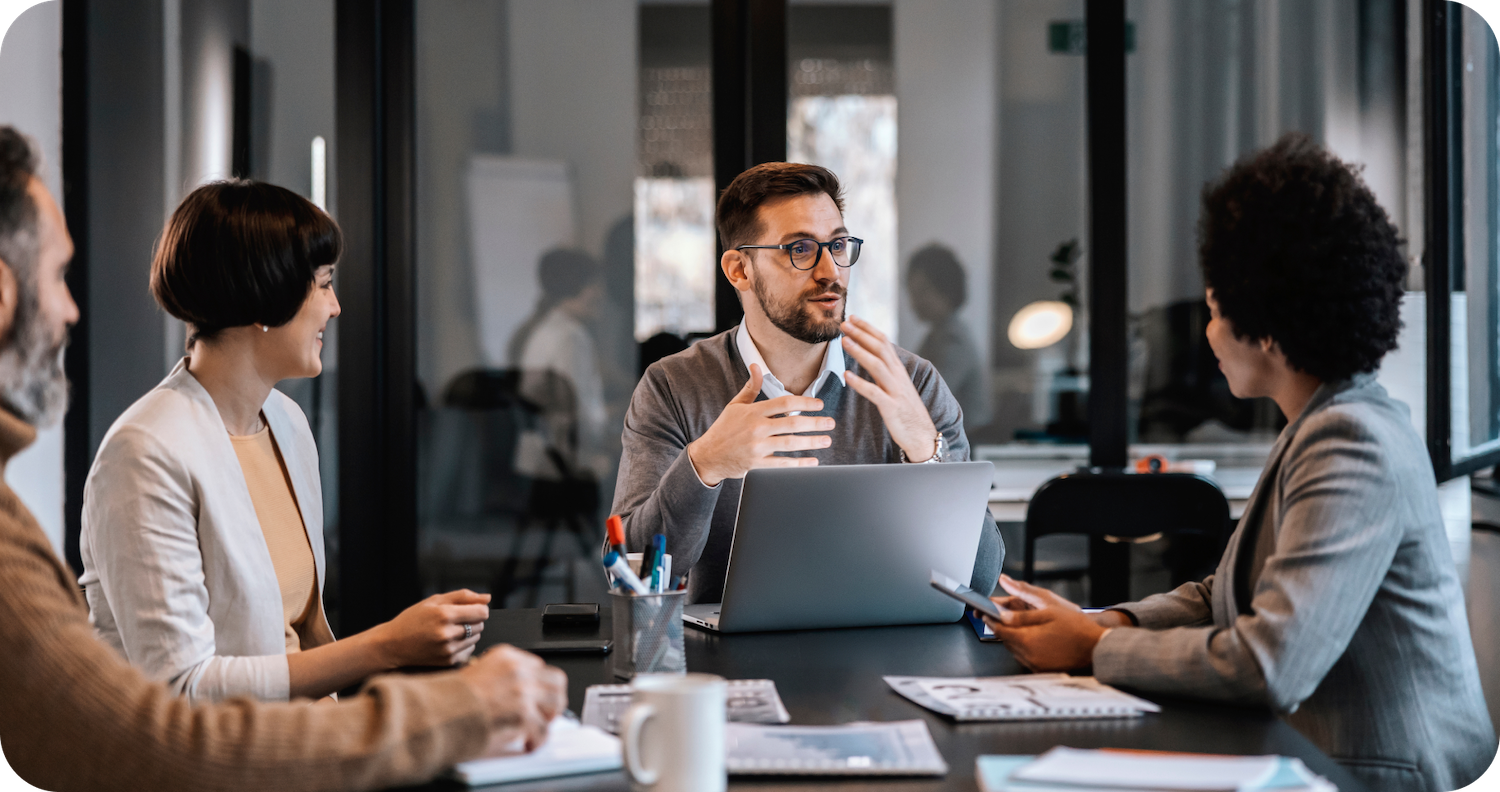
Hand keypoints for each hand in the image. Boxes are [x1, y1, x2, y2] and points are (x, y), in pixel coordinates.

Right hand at [374, 589, 490, 667]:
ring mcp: (448, 650)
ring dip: (469, 633)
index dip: (479, 608)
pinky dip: (463, 645)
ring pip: (476, 638)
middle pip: (480, 625)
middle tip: (455, 620)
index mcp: (444, 615)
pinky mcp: (448, 662)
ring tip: (450, 630)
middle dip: (473, 620)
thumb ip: (463, 596)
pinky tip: (448, 642)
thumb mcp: (434, 601)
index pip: (481, 612)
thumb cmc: (413, 620)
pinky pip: (469, 650)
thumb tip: (488, 598)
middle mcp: (447, 634)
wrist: (393, 645)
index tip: (471, 609)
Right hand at [460, 645, 568, 754]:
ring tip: (540, 726)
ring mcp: (522, 691)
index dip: (539, 684)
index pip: (538, 665)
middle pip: (555, 680)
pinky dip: (538, 739)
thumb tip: (513, 694)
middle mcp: (518, 670)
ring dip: (550, 716)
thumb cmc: (449, 697)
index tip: (537, 694)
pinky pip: (543, 729)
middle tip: (546, 711)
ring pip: (556, 702)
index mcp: (506, 656)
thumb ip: (500, 678)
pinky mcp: (522, 714)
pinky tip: (529, 743)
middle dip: (553, 697)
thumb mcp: (477, 672)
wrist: (439, 711)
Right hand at [686, 363, 834, 485]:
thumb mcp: (735, 405)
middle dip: (815, 423)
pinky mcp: (757, 465)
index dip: (805, 402)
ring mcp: (757, 448)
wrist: (708, 456)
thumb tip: (756, 366)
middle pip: (793, 423)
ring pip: (791, 444)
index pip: (785, 403)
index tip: (819, 404)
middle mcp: (756, 428)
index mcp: (753, 412)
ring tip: (826, 440)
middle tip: (830, 423)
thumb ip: (750, 387)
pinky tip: (813, 462)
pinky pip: (783, 464)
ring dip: (812, 442)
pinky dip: (800, 464)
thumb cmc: (724, 429)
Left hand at [839, 315, 939, 461]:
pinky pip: (874, 393)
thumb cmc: (906, 411)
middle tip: (845, 323)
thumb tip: (870, 356)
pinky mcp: (891, 407)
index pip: (884, 342)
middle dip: (862, 334)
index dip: (868, 329)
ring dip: (860, 352)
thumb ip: (885, 371)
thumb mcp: (896, 386)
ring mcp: (895, 391)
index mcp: (898, 370)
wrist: (922, 436)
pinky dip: (860, 383)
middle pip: (880, 349)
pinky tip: (847, 376)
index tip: (853, 318)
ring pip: (877, 366)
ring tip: (844, 341)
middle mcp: (898, 377)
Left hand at [982, 574, 1107, 671]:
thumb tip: (1001, 614)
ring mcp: (1035, 665)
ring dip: (1013, 637)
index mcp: (1027, 640)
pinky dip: (1024, 647)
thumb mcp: (1048, 612)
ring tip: (1019, 625)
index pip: (1000, 630)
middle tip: (998, 615)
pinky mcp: (1042, 670)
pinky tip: (1033, 638)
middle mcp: (1028, 656)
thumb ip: (1021, 615)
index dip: (990, 619)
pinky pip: (1025, 657)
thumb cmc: (1076, 629)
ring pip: (1014, 649)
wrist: (1097, 648)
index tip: (984, 612)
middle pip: (1005, 640)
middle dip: (1001, 627)